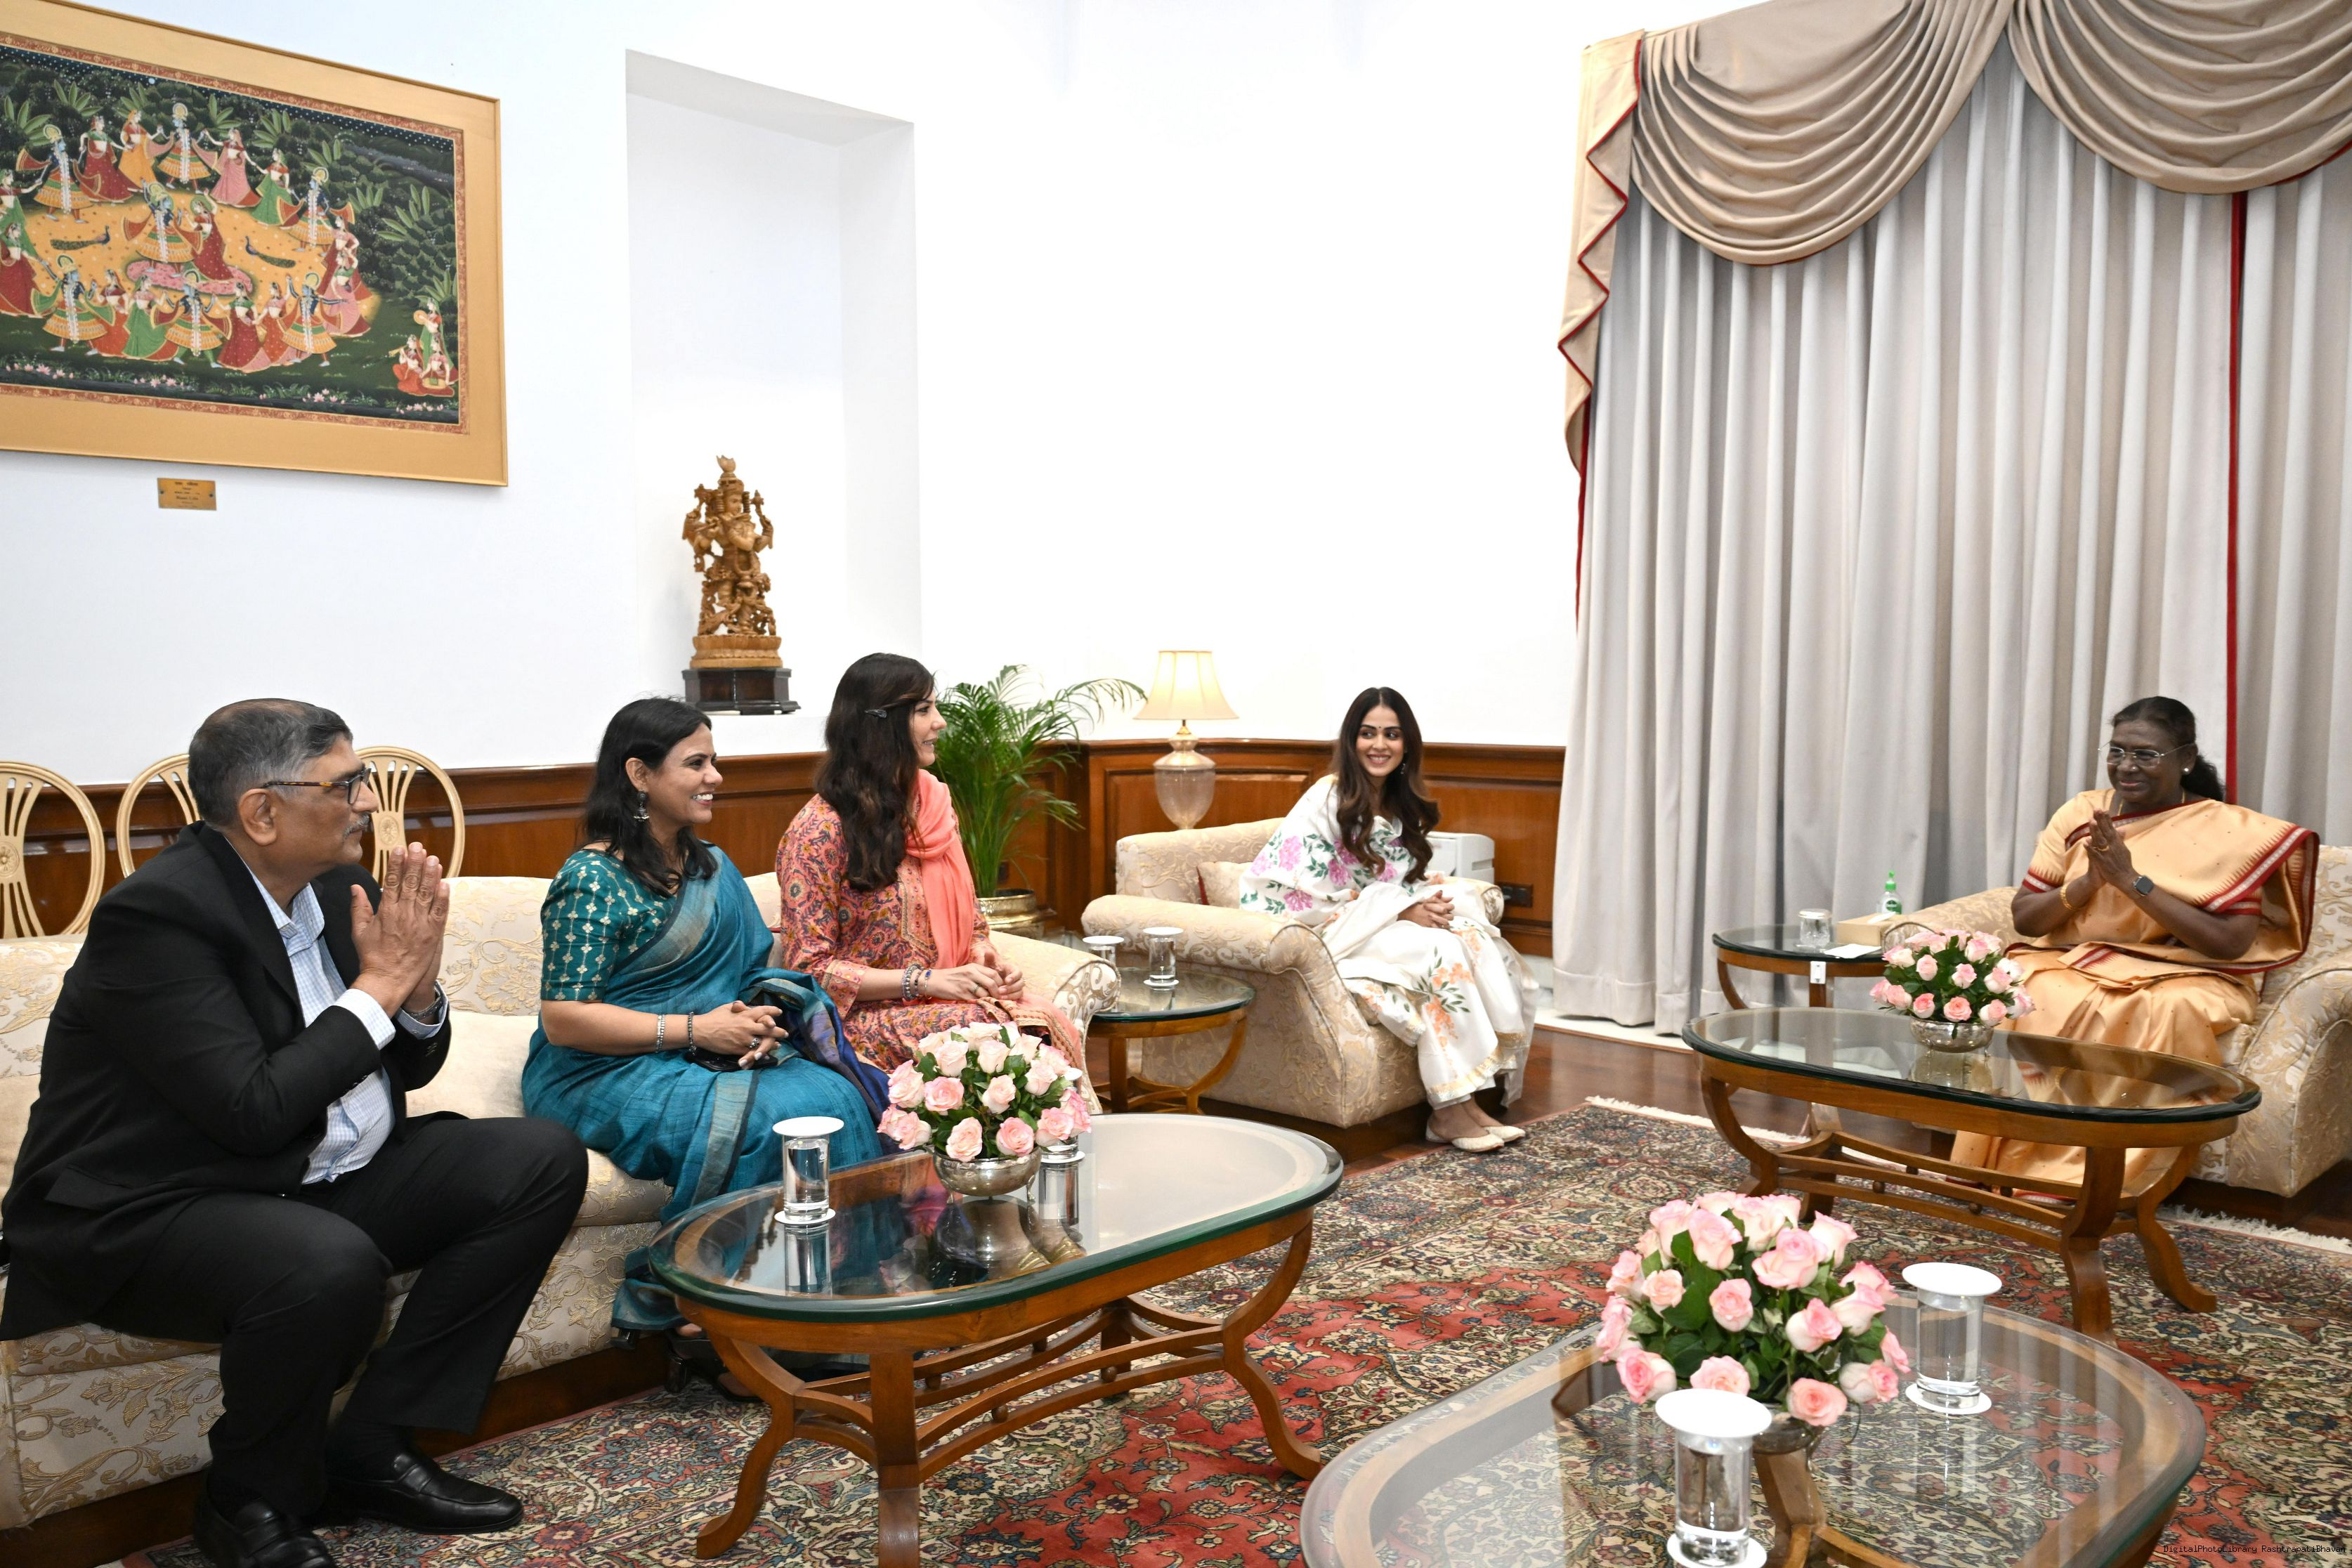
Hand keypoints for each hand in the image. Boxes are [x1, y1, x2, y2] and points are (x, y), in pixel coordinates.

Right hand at [351, 843, 448, 1016]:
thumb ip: (359, 907)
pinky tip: (445, 884)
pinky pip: (440, 912)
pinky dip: (443, 898)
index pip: (392, 882)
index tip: (399, 849)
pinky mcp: (432, 934)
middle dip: (415, 863)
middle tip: (418, 846)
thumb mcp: (359, 931)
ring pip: (427, 894)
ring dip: (431, 875)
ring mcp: (420, 923)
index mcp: (386, 911)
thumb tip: (356, 887)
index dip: (396, 864)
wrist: (387, 980)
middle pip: (411, 883)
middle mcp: (404, 914)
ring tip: (433, 859)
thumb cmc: (372, 957)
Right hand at [692, 1000, 784, 1059]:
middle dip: (778, 1031)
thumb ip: (740, 1008)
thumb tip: (747, 1007)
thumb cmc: (713, 1017)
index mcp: (745, 1014)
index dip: (773, 1011)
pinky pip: (753, 1052)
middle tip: (785, 1033)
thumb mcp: (727, 1007)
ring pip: (763, 1042)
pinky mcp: (738, 1049)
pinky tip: (766, 1054)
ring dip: (772, 1044)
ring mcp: (744, 1039)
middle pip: (768, 1029)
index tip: (779, 1012)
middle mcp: (747, 1026)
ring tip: (778, 1044)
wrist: (701, 1031)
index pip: (763, 1011)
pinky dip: (761, 1053)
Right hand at [920, 964, 1002, 1001]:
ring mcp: (966, 984)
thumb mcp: (966, 970)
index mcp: (974, 967)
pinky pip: (975, 1000)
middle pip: (992, 983)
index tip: (1000, 989)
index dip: (1000, 983)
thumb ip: (979, 974)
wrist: (933, 981)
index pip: (994, 974)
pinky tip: (977, 1003)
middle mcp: (971, 974)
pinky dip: (978, 1002)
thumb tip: (994, 984)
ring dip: (987, 999)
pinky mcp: (961, 994)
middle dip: (997, 992)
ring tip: (987, 1001)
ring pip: (984, 993)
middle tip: (997, 998)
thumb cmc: (951, 977)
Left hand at [973, 945, 1023, 997]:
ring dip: (1011, 994)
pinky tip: (1002, 1000)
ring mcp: (1017, 987)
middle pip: (1020, 983)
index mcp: (1013, 969)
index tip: (1007, 980)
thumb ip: (989, 958)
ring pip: (1020, 991)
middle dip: (1011, 987)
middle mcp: (1017, 978)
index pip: (1018, 972)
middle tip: (1000, 990)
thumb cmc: (991, 970)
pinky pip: (1017, 997)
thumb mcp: (989, 964)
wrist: (990, 979)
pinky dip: (1011, 998)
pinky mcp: (1015, 994)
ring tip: (1000, 996)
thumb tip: (988, 952)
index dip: (1014, 976)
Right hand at [1401, 894, 1454, 929]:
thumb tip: (1451, 897)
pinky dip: (1442, 928)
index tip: (1448, 908)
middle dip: (1450, 916)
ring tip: (1444, 922)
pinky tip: (1440, 926)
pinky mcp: (1429, 926)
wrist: (1409, 913)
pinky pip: (1440, 929)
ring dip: (1447, 923)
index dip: (1451, 907)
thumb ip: (1439, 898)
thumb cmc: (1419, 906)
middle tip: (1446, 916)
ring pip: (1446, 923)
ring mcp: (1432, 920)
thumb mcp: (1428, 900)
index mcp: (1435, 905)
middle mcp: (1435, 912)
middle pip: (1450, 916)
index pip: (1450, 906)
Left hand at [2085, 810, 2137, 888]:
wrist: (2126, 878)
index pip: (2111, 828)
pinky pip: (2095, 853)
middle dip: (2101, 820)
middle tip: (2097, 809)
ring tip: (2092, 821)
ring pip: (2100, 840)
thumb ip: (2120, 838)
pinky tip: (2085, 841)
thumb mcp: (2124, 849)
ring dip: (2096, 831)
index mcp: (2117, 843)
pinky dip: (2090, 848)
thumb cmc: (2124, 864)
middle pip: (2105, 831)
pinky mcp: (2102, 861)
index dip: (2106, 819)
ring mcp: (2107, 853)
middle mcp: (2112, 846)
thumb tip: (2122, 828)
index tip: (2102, 809)